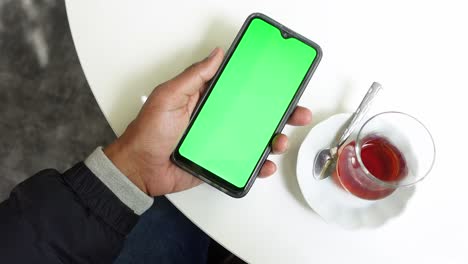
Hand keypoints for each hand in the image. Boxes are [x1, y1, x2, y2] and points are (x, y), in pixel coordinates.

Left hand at [104, 48, 311, 195]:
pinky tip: (265, 164)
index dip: (262, 87)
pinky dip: (259, 165)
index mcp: (208, 100)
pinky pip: (245, 162)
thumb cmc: (149, 131)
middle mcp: (218, 119)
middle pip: (256, 114)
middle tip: (296, 113)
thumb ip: (195, 76)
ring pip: (255, 138)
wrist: (140, 169)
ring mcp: (221, 141)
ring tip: (279, 141)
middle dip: (280, 114)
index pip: (241, 89)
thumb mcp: (169, 96)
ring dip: (274, 139)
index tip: (282, 84)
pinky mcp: (220, 161)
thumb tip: (217, 54)